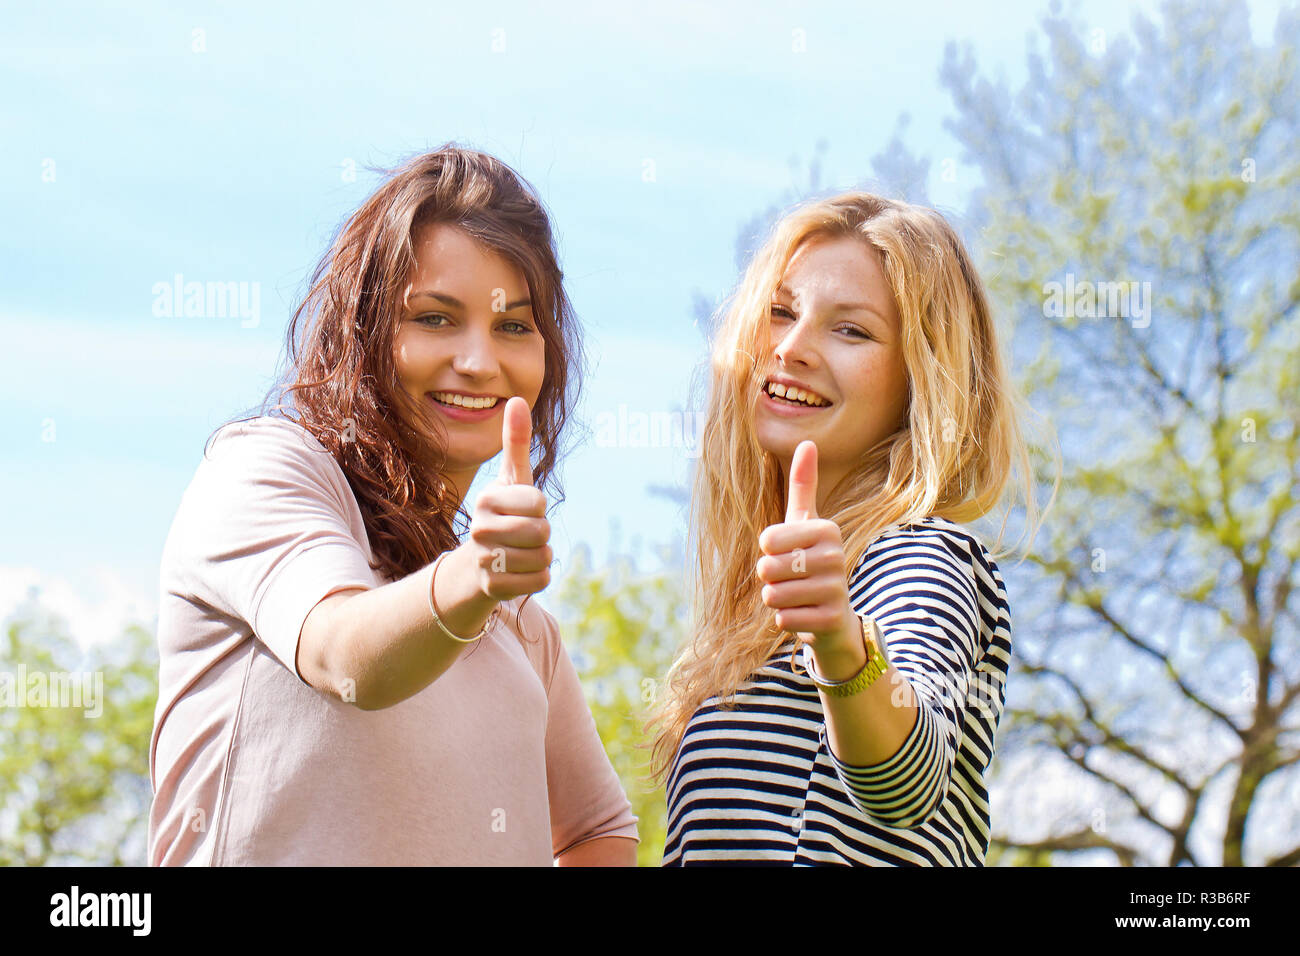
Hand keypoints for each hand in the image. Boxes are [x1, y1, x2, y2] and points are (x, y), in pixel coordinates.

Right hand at [464, 396, 552, 600]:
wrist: (477, 564)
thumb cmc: (504, 513)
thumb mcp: (511, 479)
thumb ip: (516, 442)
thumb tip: (517, 398)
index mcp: (486, 499)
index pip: (537, 502)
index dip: (539, 507)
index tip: (523, 509)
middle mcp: (481, 529)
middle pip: (542, 531)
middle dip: (542, 534)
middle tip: (524, 534)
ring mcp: (485, 560)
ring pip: (543, 557)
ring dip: (541, 556)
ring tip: (521, 552)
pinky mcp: (493, 588)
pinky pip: (540, 580)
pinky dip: (538, 577)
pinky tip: (520, 572)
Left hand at [755, 440, 858, 653]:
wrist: (835, 617)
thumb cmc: (810, 562)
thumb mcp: (805, 523)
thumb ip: (803, 485)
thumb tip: (807, 441)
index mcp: (827, 529)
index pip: (767, 540)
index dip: (768, 552)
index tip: (789, 554)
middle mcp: (835, 557)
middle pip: (766, 568)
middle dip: (769, 579)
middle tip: (792, 580)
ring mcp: (836, 589)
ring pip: (772, 595)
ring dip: (776, 599)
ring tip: (798, 597)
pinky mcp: (830, 619)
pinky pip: (782, 619)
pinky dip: (785, 620)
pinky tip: (804, 615)